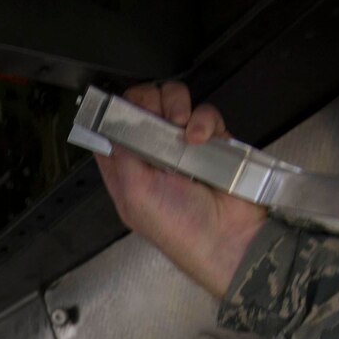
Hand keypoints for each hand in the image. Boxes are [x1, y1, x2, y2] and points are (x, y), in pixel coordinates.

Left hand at [93, 81, 268, 298]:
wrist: (228, 237)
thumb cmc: (178, 227)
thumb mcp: (134, 194)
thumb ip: (120, 155)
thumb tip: (112, 124)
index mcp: (126, 171)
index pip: (110, 130)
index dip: (114, 113)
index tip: (123, 110)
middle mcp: (150, 156)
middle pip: (141, 106)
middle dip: (148, 103)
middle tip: (157, 118)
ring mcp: (181, 146)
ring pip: (173, 102)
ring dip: (176, 106)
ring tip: (180, 127)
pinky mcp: (211, 141)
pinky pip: (205, 114)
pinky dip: (203, 120)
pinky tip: (201, 139)